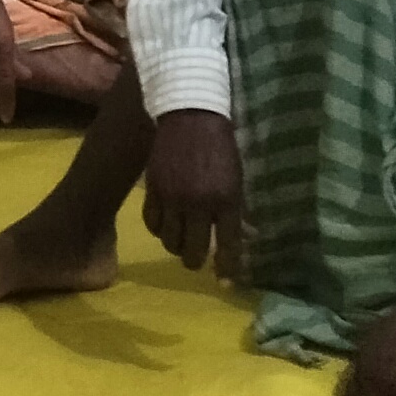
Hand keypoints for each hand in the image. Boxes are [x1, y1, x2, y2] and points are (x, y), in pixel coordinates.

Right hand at [142, 108, 245, 276]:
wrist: (190, 115)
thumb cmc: (221, 146)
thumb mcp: (237, 178)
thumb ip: (237, 209)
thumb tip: (243, 238)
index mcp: (226, 199)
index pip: (226, 245)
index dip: (227, 268)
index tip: (225, 281)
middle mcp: (199, 203)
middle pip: (192, 251)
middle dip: (196, 260)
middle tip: (197, 258)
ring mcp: (173, 198)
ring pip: (169, 242)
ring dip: (176, 247)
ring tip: (181, 241)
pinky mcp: (153, 190)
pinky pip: (152, 224)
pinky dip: (159, 230)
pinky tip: (166, 225)